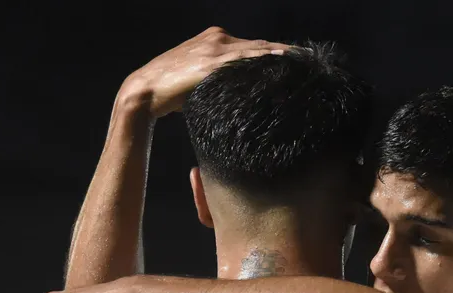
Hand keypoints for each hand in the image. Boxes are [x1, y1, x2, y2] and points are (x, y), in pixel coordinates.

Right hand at [121, 27, 289, 117]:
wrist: (144, 90)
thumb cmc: (170, 91)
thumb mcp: (199, 80)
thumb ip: (219, 79)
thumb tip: (239, 93)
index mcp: (214, 39)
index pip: (251, 45)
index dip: (274, 52)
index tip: (294, 58)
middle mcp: (216, 39)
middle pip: (259, 45)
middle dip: (284, 51)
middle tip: (307, 58)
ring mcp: (214, 49)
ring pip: (256, 49)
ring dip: (281, 54)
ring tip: (303, 59)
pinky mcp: (210, 63)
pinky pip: (244, 59)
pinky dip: (265, 58)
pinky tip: (282, 60)